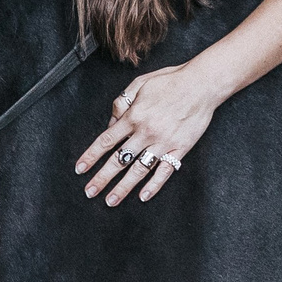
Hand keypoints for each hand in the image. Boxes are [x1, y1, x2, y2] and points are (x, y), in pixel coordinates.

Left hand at [76, 65, 221, 204]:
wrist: (201, 84)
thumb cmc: (170, 81)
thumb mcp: (139, 83)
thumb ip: (121, 102)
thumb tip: (112, 122)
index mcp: (133, 116)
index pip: (106, 141)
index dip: (91, 156)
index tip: (80, 169)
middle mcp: (145, 132)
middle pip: (119, 160)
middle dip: (102, 178)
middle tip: (89, 192)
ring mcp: (163, 142)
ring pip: (139, 170)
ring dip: (123, 187)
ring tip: (111, 201)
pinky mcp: (180, 148)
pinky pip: (165, 170)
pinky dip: (154, 185)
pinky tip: (143, 196)